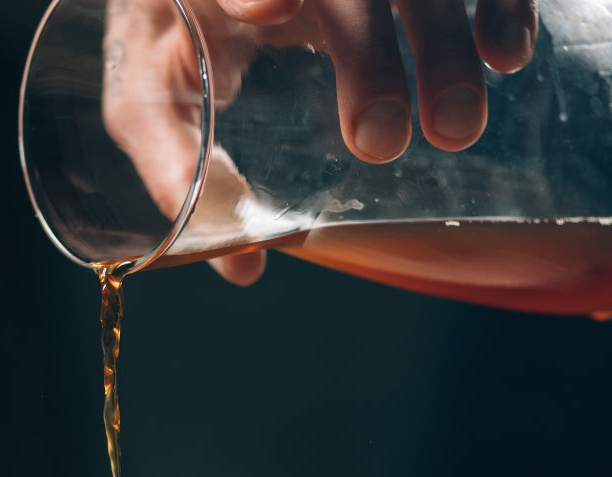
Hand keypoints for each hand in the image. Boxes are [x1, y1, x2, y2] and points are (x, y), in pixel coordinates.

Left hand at [102, 0, 537, 283]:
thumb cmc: (166, 47)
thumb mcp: (149, 104)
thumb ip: (175, 168)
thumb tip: (243, 269)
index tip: (270, 10)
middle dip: (365, 57)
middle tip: (378, 141)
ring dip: (442, 42)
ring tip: (455, 129)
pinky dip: (497, 2)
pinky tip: (508, 55)